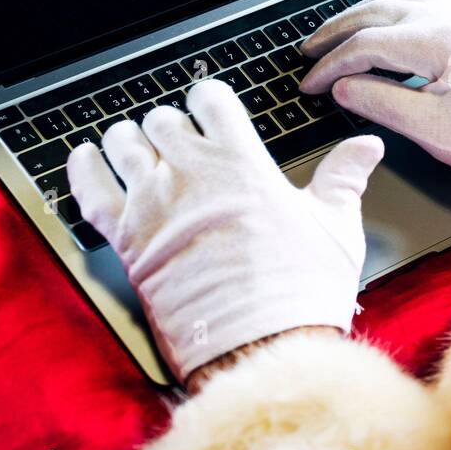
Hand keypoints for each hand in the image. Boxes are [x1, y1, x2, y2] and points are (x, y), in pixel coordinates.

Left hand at [66, 79, 383, 382]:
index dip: (210, 99)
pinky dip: (84, 169)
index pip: (211, 101)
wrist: (262, 350)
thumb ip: (344, 177)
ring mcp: (152, 207)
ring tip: (139, 146)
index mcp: (241, 163)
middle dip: (172, 125)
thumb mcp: (337, 226)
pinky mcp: (127, 244)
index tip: (213, 107)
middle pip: (162, 121)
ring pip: (122, 145)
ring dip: (130, 140)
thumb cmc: (301, 292)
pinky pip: (89, 191)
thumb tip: (366, 147)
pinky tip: (86, 158)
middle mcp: (190, 176)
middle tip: (182, 139)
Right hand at [299, 0, 450, 179]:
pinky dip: (393, 8)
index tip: (309, 84)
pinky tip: (385, 21)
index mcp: (436, 40)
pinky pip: (424, 0)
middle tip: (308, 51)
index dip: (330, 65)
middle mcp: (450, 15)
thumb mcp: (431, 130)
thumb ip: (380, 103)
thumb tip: (342, 88)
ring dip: (363, 14)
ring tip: (337, 34)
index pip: (364, 44)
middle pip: (376, 11)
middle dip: (336, 32)